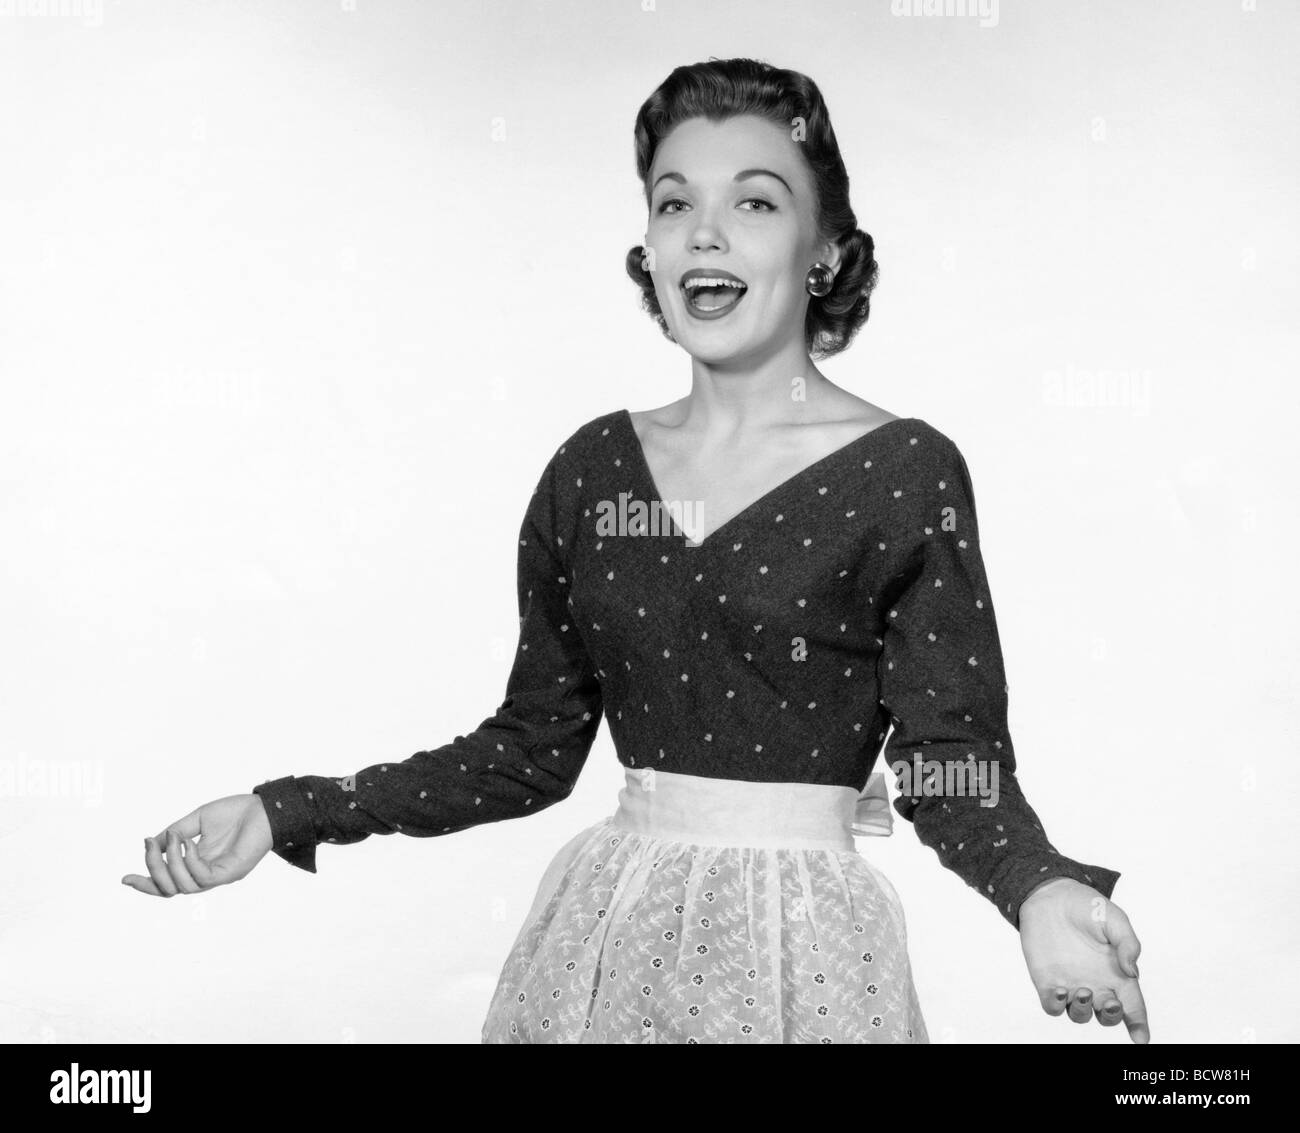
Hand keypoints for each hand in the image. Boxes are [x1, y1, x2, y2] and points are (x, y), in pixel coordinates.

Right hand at [121, 794, 273, 896]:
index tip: (125, 878)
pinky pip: (202, 877)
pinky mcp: (231, 873)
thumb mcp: (197, 820)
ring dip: (171, 862)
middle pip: (170, 890)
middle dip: (153, 870)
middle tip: (150, 845)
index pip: (168, 884)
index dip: (146, 884)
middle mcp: (206, 874)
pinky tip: (189, 842)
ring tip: (174, 838)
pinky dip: (189, 861)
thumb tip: (151, 843)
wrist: (265, 807)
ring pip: (184, 887)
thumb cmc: (236, 812)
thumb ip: (175, 833)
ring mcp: (219, 876)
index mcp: (197, 864)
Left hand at [1018, 877, 1148, 1042]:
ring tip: (1084, 991)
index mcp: (1118, 975)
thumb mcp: (1114, 919)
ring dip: (1083, 1011)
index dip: (1139, 1025)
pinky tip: (1060, 991)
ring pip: (1080, 1015)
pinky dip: (1056, 1005)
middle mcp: (1096, 985)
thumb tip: (1132, 972)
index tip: (1141, 1038)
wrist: (1051, 895)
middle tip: (1111, 1003)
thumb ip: (1128, 943)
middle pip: (1107, 1016)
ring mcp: (1071, 985)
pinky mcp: (1047, 981)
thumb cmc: (1088, 907)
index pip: (1133, 1006)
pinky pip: (1052, 1005)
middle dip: (1112, 1017)